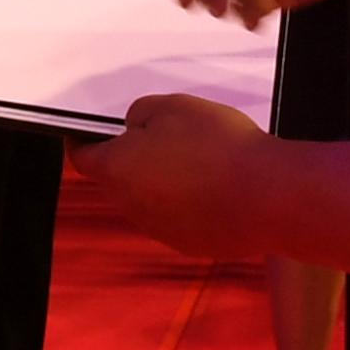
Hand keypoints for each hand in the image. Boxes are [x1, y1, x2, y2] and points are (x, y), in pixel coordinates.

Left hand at [72, 93, 274, 257]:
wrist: (266, 197)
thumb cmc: (218, 149)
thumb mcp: (172, 107)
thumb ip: (141, 114)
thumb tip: (135, 128)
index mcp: (117, 170)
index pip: (83, 157)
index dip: (83, 140)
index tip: (87, 132)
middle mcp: (131, 206)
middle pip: (119, 178)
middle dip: (132, 158)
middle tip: (162, 136)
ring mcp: (160, 229)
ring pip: (150, 198)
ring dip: (163, 180)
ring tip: (198, 158)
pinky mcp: (189, 242)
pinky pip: (179, 215)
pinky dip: (188, 201)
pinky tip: (215, 184)